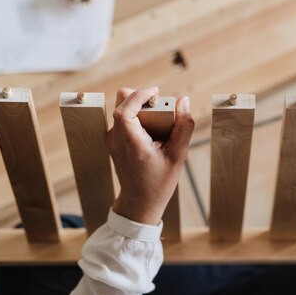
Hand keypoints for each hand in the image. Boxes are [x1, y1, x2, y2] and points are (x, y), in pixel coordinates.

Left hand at [106, 87, 193, 225]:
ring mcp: (111, 139)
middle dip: (141, 98)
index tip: (156, 93)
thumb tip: (183, 101)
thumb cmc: (159, 181)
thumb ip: (184, 126)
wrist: (139, 201)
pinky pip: (123, 117)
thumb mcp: (178, 155)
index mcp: (131, 143)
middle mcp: (116, 138)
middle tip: (160, 106)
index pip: (125, 110)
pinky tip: (151, 128)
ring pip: (121, 107)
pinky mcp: (113, 139)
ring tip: (157, 120)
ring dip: (139, 106)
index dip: (139, 95)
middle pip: (121, 102)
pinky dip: (137, 115)